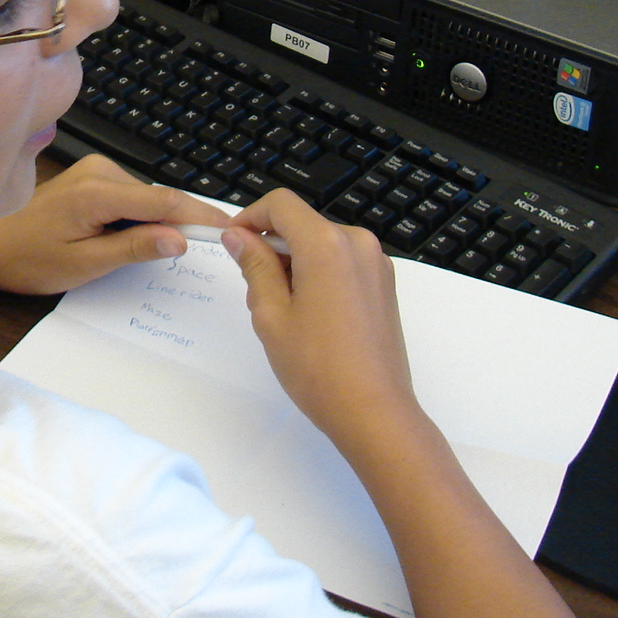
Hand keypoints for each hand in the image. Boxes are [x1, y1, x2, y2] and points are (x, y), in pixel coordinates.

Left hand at [0, 155, 232, 294]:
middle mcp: (100, 171)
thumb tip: (178, 239)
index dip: (202, 215)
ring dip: (153, 227)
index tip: (232, 228)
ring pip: (147, 202)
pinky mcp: (93, 177)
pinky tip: (120, 241)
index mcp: (97, 192)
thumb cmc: (25, 258)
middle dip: (176, 227)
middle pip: (159, 201)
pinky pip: (131, 199)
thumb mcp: (83, 265)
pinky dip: (137, 220)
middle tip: (188, 258)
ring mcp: (96, 170)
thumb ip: (133, 249)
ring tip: (130, 255)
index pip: (165, 201)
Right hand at [221, 189, 413, 435]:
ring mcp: (376, 264)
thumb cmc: (319, 369)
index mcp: (327, 245)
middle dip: (272, 247)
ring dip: (295, 263)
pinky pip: (342, 262)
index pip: (281, 205)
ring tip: (284, 312)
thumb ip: (254, 266)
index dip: (250, 217)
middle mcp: (358, 244)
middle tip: (255, 291)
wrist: (374, 412)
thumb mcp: (271, 314)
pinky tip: (311, 316)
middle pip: (302, 224)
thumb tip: (238, 236)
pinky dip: (319, 274)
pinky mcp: (384, 284)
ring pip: (322, 244)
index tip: (233, 243)